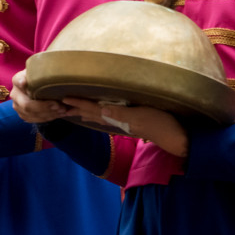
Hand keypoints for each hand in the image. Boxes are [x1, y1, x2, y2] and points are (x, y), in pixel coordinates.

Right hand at [10, 70, 66, 122]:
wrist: (42, 85)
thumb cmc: (44, 75)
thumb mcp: (43, 69)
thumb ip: (44, 68)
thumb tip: (52, 64)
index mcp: (17, 79)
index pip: (18, 81)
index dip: (21, 82)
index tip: (25, 82)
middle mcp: (15, 93)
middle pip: (27, 104)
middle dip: (44, 107)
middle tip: (59, 105)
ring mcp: (18, 106)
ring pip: (32, 114)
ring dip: (49, 114)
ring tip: (63, 110)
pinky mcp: (23, 115)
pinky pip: (35, 119)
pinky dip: (48, 118)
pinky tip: (58, 114)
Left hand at [60, 98, 188, 157]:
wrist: (175, 135)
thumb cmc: (161, 122)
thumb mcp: (141, 116)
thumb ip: (122, 113)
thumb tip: (102, 110)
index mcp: (118, 117)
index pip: (93, 109)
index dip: (79, 103)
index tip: (63, 98)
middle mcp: (118, 120)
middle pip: (92, 113)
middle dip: (76, 108)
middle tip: (60, 104)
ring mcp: (124, 122)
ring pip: (99, 116)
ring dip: (85, 111)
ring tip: (72, 108)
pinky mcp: (131, 121)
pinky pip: (109, 117)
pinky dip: (99, 114)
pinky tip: (98, 113)